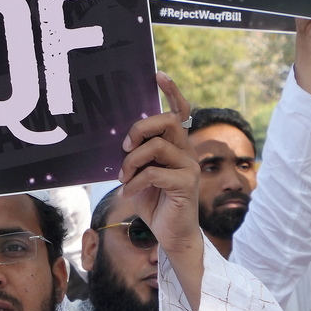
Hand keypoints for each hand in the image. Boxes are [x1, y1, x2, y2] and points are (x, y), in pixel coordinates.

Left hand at [119, 72, 204, 308]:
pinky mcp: (186, 184)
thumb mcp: (141, 174)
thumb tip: (120, 142)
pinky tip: (129, 192)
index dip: (172, 92)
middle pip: (166, 121)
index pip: (180, 111)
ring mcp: (189, 166)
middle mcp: (187, 151)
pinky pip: (154, 171)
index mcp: (177, 145)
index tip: (158, 75)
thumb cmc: (155, 203)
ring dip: (132, 161)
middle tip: (124, 148)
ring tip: (124, 177)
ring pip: (157, 145)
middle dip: (140, 129)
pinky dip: (135, 181)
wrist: (172, 235)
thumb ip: (137, 156)